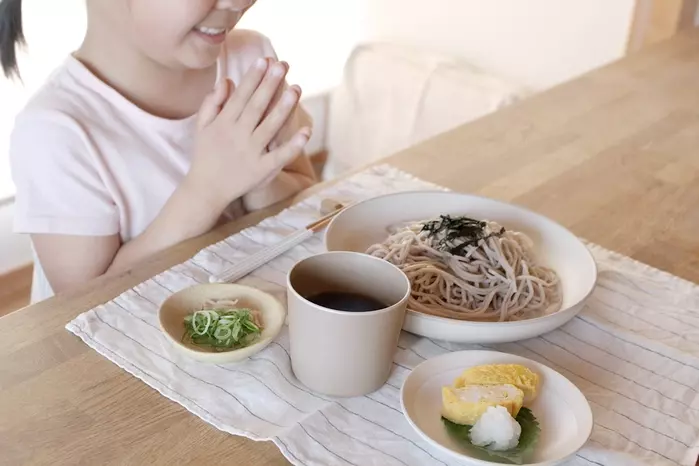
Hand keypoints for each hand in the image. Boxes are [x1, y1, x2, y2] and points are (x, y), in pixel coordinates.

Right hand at [188, 58, 310, 209]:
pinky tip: (306, 132)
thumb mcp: (202, 126)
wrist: (206, 189)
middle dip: (270, 84)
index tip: (264, 60)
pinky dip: (293, 145)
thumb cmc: (205, 155)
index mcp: (224, 123)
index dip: (253, 78)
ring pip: (270, 126)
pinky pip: (280, 155)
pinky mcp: (262, 169)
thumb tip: (226, 79)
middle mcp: (238, 135)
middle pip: (257, 106)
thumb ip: (212, 102)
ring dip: (284, 108)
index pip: (241, 96)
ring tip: (296, 89)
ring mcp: (251, 152)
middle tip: (283, 65)